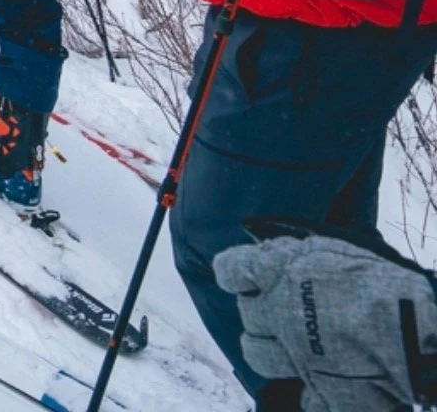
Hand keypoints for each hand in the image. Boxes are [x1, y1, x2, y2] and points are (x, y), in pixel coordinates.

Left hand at [215, 230, 436, 411]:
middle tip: (280, 312)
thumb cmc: (382, 282)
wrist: (416, 334)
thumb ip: (297, 253)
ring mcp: (295, 355)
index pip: (229, 271)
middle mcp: (276, 313)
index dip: (233, 275)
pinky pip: (304, 400)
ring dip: (268, 351)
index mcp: (276, 273)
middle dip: (259, 314)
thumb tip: (270, 250)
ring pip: (257, 356)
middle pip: (247, 315)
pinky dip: (313, 395)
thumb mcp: (334, 249)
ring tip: (290, 347)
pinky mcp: (321, 394)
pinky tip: (324, 387)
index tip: (241, 278)